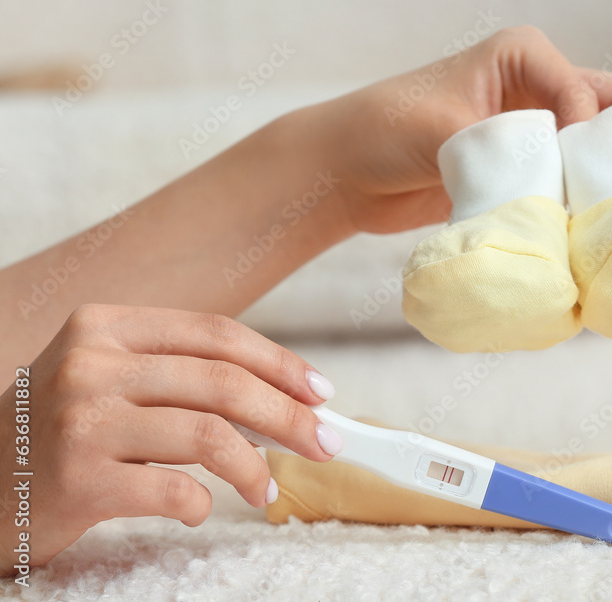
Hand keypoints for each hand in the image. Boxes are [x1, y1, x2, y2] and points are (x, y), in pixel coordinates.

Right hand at [0, 304, 339, 572]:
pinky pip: (174, 489)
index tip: (321, 391)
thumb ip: (182, 376)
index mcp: (107, 327)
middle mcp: (91, 364)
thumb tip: (284, 399)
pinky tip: (199, 508)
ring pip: (208, 435)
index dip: (279, 363)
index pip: (216, 334)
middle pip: (223, 382)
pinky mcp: (78, 479)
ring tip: (266, 489)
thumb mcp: (110, 378)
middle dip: (289, 415)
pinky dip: (202, 503)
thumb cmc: (62, 431)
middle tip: (325, 443)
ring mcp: (82, 420)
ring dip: (254, 467)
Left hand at [285, 25, 611, 234]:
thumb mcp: (445, 130)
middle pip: (608, 110)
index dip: (586, 133)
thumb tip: (554, 191)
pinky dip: (573, 206)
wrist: (347, 175)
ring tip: (599, 215)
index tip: (568, 174)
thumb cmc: (383, 130)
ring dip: (596, 181)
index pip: (584, 91)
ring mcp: (533, 131)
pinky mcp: (522, 171)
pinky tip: (577, 231)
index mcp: (524, 55)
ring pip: (589, 152)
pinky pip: (564, 185)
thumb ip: (500, 149)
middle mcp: (538, 88)